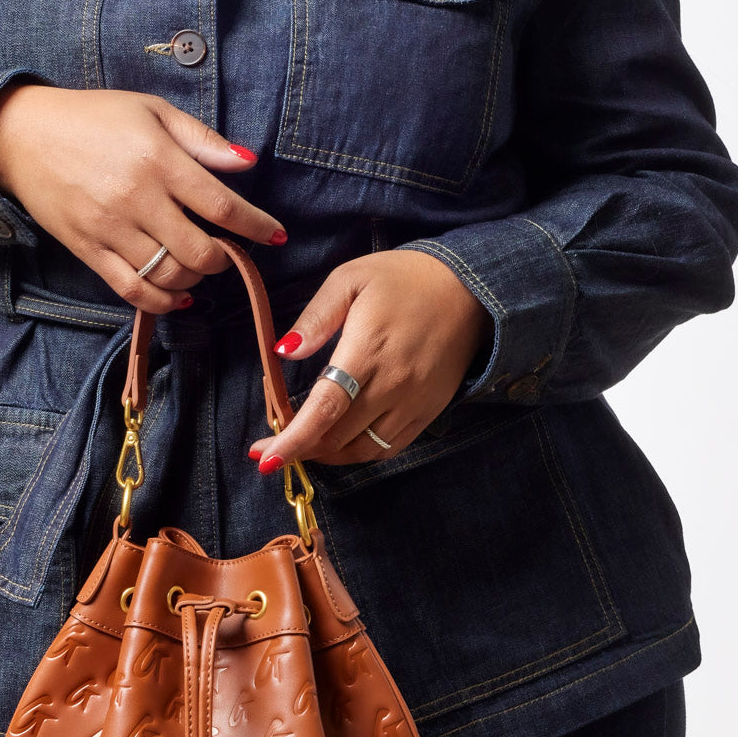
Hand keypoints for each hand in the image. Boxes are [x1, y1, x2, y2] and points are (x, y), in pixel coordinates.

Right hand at [0, 83, 287, 311]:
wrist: (23, 136)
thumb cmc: (95, 118)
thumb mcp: (153, 112)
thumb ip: (202, 140)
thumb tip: (247, 163)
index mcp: (157, 158)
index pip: (220, 204)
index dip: (255, 225)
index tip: (276, 235)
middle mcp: (135, 197)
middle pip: (197, 250)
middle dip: (223, 259)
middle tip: (227, 251)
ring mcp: (109, 228)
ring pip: (168, 274)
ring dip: (194, 278)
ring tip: (198, 265)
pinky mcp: (88, 249)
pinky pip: (132, 289)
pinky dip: (162, 301)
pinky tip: (180, 294)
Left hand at [248, 251, 492, 469]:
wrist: (471, 287)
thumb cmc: (404, 278)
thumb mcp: (351, 278)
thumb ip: (315, 317)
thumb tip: (284, 352)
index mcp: (366, 351)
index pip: (324, 410)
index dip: (293, 439)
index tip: (265, 458)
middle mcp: (392, 386)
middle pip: (338, 437)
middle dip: (300, 449)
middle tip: (274, 446)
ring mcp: (414, 403)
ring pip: (363, 450)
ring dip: (329, 455)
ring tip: (305, 446)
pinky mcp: (430, 411)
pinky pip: (390, 448)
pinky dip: (360, 452)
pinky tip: (342, 442)